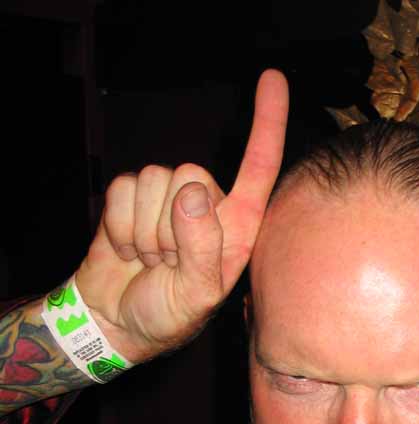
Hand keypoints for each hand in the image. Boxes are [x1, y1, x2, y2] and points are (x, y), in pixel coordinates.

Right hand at [75, 70, 288, 362]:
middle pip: (190, 173)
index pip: (258, 169)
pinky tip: (127, 250)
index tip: (272, 79)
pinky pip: (122, 189)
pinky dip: (118, 226)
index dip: (266, 124)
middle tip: (166, 263)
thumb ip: (202, 249)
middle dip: (170, 225)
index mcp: (237, 228)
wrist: (116, 319)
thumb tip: (192, 194)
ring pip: (153, 180)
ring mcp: (168, 199)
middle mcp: (208, 205)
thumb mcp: (196, 296)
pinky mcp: (133, 196)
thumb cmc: (168, 315)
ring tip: (149, 260)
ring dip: (142, 231)